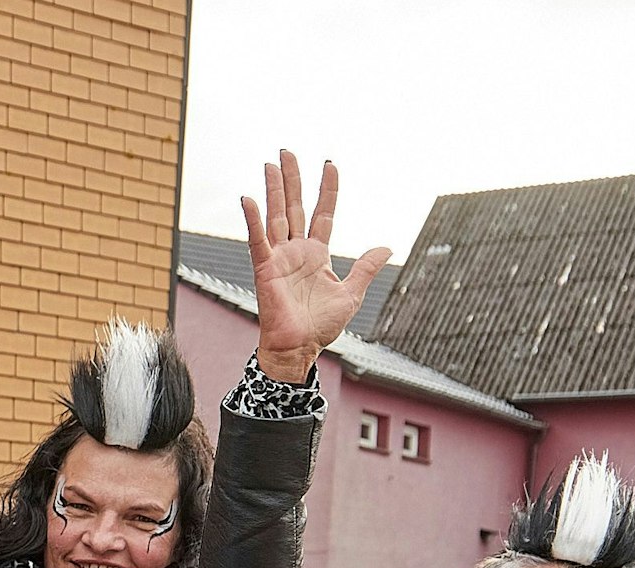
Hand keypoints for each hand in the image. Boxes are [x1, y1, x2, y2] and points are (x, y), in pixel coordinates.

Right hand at [242, 150, 391, 381]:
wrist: (299, 348)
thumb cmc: (320, 326)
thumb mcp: (350, 292)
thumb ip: (365, 267)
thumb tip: (386, 247)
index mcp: (316, 254)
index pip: (323, 213)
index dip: (327, 189)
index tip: (330, 165)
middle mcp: (295, 250)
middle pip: (293, 206)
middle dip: (291, 179)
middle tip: (287, 152)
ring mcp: (278, 257)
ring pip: (275, 215)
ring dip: (272, 189)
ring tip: (270, 164)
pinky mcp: (265, 268)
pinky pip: (257, 240)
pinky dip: (252, 220)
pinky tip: (248, 198)